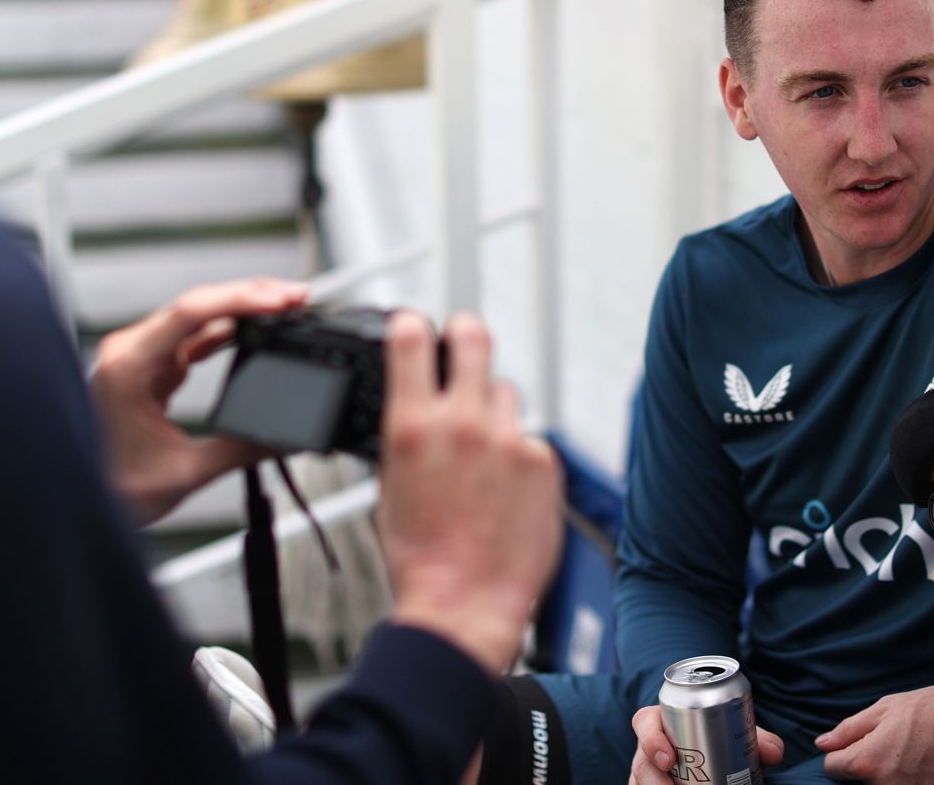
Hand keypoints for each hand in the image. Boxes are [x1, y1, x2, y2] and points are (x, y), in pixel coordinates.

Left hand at [90, 277, 306, 524]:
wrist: (68, 504)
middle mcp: (130, 351)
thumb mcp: (183, 473)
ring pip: (199, 317)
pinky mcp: (149, 367)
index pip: (191, 313)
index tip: (280, 300)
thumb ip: (241, 450)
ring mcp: (139, 356)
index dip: (240, 300)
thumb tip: (287, 436)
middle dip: (251, 297)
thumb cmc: (105, 489)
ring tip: (284, 309)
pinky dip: (227, 331)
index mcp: (128, 366)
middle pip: (199, 305)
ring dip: (242, 311)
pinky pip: (194, 337)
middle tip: (296, 298)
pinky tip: (256, 330)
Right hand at [379, 312, 562, 672]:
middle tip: (461, 341)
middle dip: (464, 334)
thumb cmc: (421, 560)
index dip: (412, 326)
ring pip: (504, 392)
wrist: (464, 607)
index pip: (412, 337)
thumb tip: (418, 405)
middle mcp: (464, 422)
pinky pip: (529, 440)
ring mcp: (510, 440)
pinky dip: (517, 456)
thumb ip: (408, 434)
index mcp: (412, 425)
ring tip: (481, 451)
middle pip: (474, 337)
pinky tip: (505, 491)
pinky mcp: (544, 463)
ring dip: (491, 408)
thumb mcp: (389, 485)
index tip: (414, 327)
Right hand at [628, 703, 784, 784]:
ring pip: (640, 783)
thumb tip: (773, 753)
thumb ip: (757, 739)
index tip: (669, 759)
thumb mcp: (734, 733)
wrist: (714, 760)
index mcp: (663, 721)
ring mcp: (646, 773)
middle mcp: (649, 748)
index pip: (645, 722)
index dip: (651, 740)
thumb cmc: (718, 739)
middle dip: (653, 780)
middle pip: (641, 763)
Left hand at [815, 678, 933, 783]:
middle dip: (869, 767)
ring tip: (917, 756)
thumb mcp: (889, 707)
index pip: (833, 769)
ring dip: (893, 776)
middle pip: (861, 784)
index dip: (842, 754)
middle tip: (896, 746)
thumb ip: (850, 728)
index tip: (858, 744)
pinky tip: (931, 767)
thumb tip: (823, 744)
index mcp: (871, 762)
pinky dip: (917, 782)